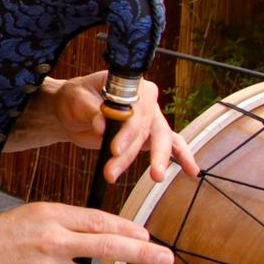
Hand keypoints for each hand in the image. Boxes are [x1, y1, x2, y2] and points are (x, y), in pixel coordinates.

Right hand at [0, 202, 173, 263]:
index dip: (128, 230)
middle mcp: (52, 239)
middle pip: (108, 246)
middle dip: (142, 253)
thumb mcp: (32, 216)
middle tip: (166, 259)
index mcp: (51, 215)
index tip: (147, 236)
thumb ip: (66, 224)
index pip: (100, 221)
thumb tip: (101, 234)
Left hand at [48, 72, 199, 182]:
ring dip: (155, 160)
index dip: (128, 130)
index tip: (115, 149)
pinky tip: (191, 171)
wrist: (71, 112)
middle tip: (122, 169)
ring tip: (156, 178)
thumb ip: (91, 111)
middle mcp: (146, 101)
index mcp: (132, 85)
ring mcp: (150, 119)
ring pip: (159, 141)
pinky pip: (170, 145)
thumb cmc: (75, 98)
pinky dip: (181, 157)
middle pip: (151, 127)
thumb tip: (101, 124)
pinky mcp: (148, 135)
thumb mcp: (78, 99)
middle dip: (139, 151)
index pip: (136, 110)